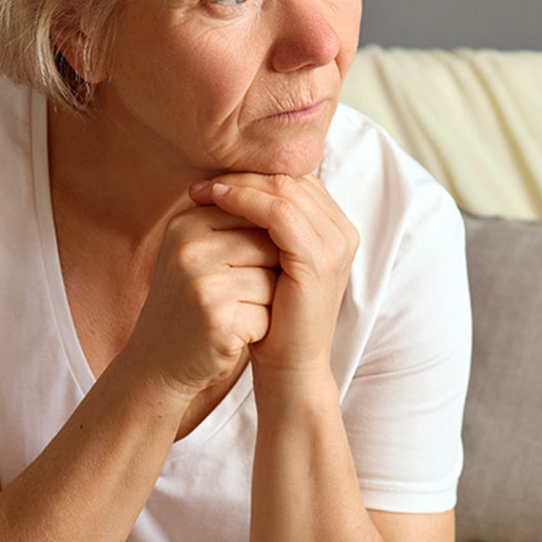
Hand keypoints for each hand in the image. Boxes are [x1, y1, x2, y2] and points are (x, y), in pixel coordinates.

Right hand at [123, 202, 280, 399]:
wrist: (159, 362)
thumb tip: (294, 193)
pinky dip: (261, 329)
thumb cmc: (190, 304)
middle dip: (270, 271)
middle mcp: (189, 247)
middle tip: (242, 296)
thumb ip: (234, 221)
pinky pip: (268, 314)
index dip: (266, 245)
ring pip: (273, 278)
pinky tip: (235, 335)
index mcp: (185, 223)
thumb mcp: (199, 253)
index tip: (246, 269)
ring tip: (237, 313)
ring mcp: (200, 282)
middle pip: (268, 244)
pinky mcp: (216, 319)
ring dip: (268, 301)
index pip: (255, 212)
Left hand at [189, 174, 357, 381]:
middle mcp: (341, 231)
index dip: (250, 176)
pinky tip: (216, 203)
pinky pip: (280, 214)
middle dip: (242, 175)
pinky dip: (245, 201)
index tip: (209, 182)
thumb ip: (260, 227)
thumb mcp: (266, 262)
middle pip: (289, 179)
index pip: (292, 181)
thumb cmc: (271, 315)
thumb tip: (220, 185)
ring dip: (239, 184)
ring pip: (284, 189)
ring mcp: (334, 245)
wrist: (289, 366)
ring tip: (203, 191)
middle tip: (200, 183)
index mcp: (333, 228)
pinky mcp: (318, 260)